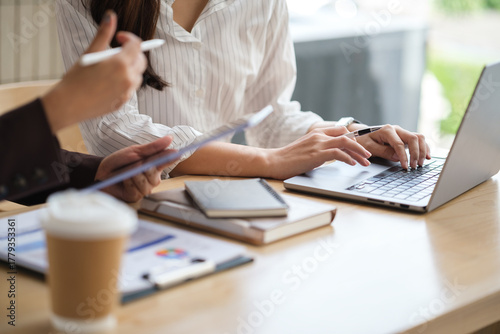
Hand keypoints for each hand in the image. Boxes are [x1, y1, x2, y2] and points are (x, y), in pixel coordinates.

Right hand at [42, 10, 146, 132]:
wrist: (68, 105)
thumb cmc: (76, 78)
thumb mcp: (90, 53)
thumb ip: (103, 34)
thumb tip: (111, 16)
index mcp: (121, 64)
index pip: (137, 45)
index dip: (129, 38)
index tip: (118, 37)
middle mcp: (128, 79)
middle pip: (141, 61)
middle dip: (133, 53)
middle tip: (117, 51)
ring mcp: (127, 93)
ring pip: (137, 76)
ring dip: (129, 68)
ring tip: (110, 67)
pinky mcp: (123, 103)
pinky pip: (130, 89)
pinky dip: (124, 82)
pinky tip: (107, 82)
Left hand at [95, 136, 176, 202]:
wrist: (100, 173)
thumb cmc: (118, 162)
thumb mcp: (135, 151)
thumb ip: (153, 147)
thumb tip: (170, 138)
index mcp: (153, 165)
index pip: (166, 161)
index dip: (172, 158)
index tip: (178, 153)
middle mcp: (151, 178)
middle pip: (155, 174)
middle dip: (143, 168)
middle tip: (134, 164)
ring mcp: (144, 188)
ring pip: (146, 183)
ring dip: (134, 176)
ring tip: (126, 173)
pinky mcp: (135, 197)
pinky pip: (136, 190)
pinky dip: (128, 183)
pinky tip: (123, 180)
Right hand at [265, 127, 371, 179]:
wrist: (273, 161)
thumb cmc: (287, 159)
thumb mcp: (306, 150)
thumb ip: (319, 150)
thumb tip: (331, 157)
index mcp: (316, 133)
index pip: (340, 130)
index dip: (352, 139)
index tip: (359, 148)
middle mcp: (318, 135)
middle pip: (346, 136)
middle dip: (360, 147)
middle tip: (368, 156)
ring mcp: (318, 144)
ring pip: (345, 143)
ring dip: (358, 152)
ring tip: (365, 162)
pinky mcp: (316, 154)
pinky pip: (338, 153)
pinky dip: (348, 158)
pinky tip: (352, 164)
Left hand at [355, 124, 430, 168]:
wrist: (362, 134)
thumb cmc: (364, 140)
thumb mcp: (369, 147)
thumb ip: (383, 151)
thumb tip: (398, 157)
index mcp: (386, 130)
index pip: (399, 144)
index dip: (404, 156)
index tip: (405, 166)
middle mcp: (396, 129)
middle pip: (413, 138)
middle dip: (416, 153)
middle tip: (414, 166)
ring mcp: (402, 132)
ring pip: (418, 138)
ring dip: (422, 150)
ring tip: (421, 163)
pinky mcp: (404, 137)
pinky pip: (418, 140)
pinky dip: (424, 147)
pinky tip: (427, 156)